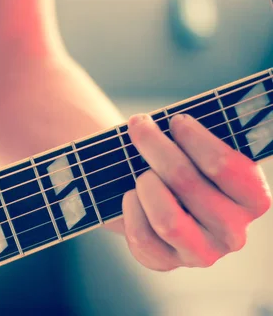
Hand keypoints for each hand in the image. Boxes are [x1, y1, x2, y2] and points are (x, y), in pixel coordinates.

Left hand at [122, 113, 271, 270]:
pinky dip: (130, 210)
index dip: (197, 140)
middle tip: (139, 125)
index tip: (176, 120)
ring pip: (167, 219)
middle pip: (187, 183)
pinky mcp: (167, 262)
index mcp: (253, 199)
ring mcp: (201, 253)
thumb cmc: (181, 163)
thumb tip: (172, 119)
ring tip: (141, 171)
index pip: (226, 167)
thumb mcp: (196, 150)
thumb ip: (194, 137)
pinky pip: (142, 237)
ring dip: (146, 184)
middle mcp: (234, 232)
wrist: (156, 196)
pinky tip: (129, 195)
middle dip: (157, 148)